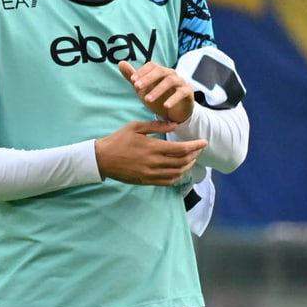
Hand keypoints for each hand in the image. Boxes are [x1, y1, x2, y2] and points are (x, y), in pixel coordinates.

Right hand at [94, 120, 208, 186]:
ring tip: (192, 159)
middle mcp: (154, 162)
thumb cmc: (118, 140)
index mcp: (152, 147)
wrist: (102, 159)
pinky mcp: (147, 181)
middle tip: (199, 149)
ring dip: (188, 165)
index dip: (196, 146)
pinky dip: (178, 176)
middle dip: (195, 154)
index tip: (204, 142)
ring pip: (177, 172)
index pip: (182, 149)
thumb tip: (175, 125)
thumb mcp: (135, 127)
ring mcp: (151, 173)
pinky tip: (180, 170)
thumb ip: (156, 126)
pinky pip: (168, 181)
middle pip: (183, 161)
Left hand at [119, 60, 194, 123]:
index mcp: (160, 71)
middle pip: (161, 71)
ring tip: (147, 100)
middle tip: (137, 88)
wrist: (174, 112)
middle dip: (148, 79)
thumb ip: (132, 76)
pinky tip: (165, 106)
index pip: (152, 65)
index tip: (132, 81)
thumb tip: (120, 63)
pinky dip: (173, 99)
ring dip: (157, 90)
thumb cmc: (157, 97)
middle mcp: (171, 74)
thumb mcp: (143, 89)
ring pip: (170, 81)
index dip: (142, 72)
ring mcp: (181, 82)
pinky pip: (182, 93)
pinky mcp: (188, 92)